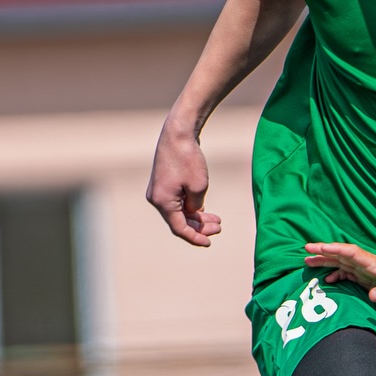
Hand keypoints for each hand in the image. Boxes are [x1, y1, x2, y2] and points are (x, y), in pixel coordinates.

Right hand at [147, 121, 220, 245]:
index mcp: (162, 202)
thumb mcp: (199, 187)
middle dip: (199, 227)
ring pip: (178, 211)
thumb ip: (196, 206)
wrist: (178, 132)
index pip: (179, 228)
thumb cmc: (188, 158)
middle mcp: (156, 198)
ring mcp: (158, 190)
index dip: (195, 237)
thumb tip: (193, 212)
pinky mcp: (164, 182)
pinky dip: (190, 207)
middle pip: (179, 221)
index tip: (210, 243)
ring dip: (197, 217)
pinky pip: (177, 202)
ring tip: (217, 221)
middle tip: (219, 228)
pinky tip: (204, 209)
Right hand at [304, 242, 375, 309]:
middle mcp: (367, 264)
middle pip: (342, 254)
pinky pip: (346, 272)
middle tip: (306, 249)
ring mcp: (365, 270)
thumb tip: (373, 295)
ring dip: (325, 261)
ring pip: (341, 262)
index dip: (335, 249)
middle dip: (324, 251)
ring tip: (308, 261)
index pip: (351, 252)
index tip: (319, 247)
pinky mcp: (365, 277)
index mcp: (373, 264)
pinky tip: (326, 278)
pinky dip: (335, 273)